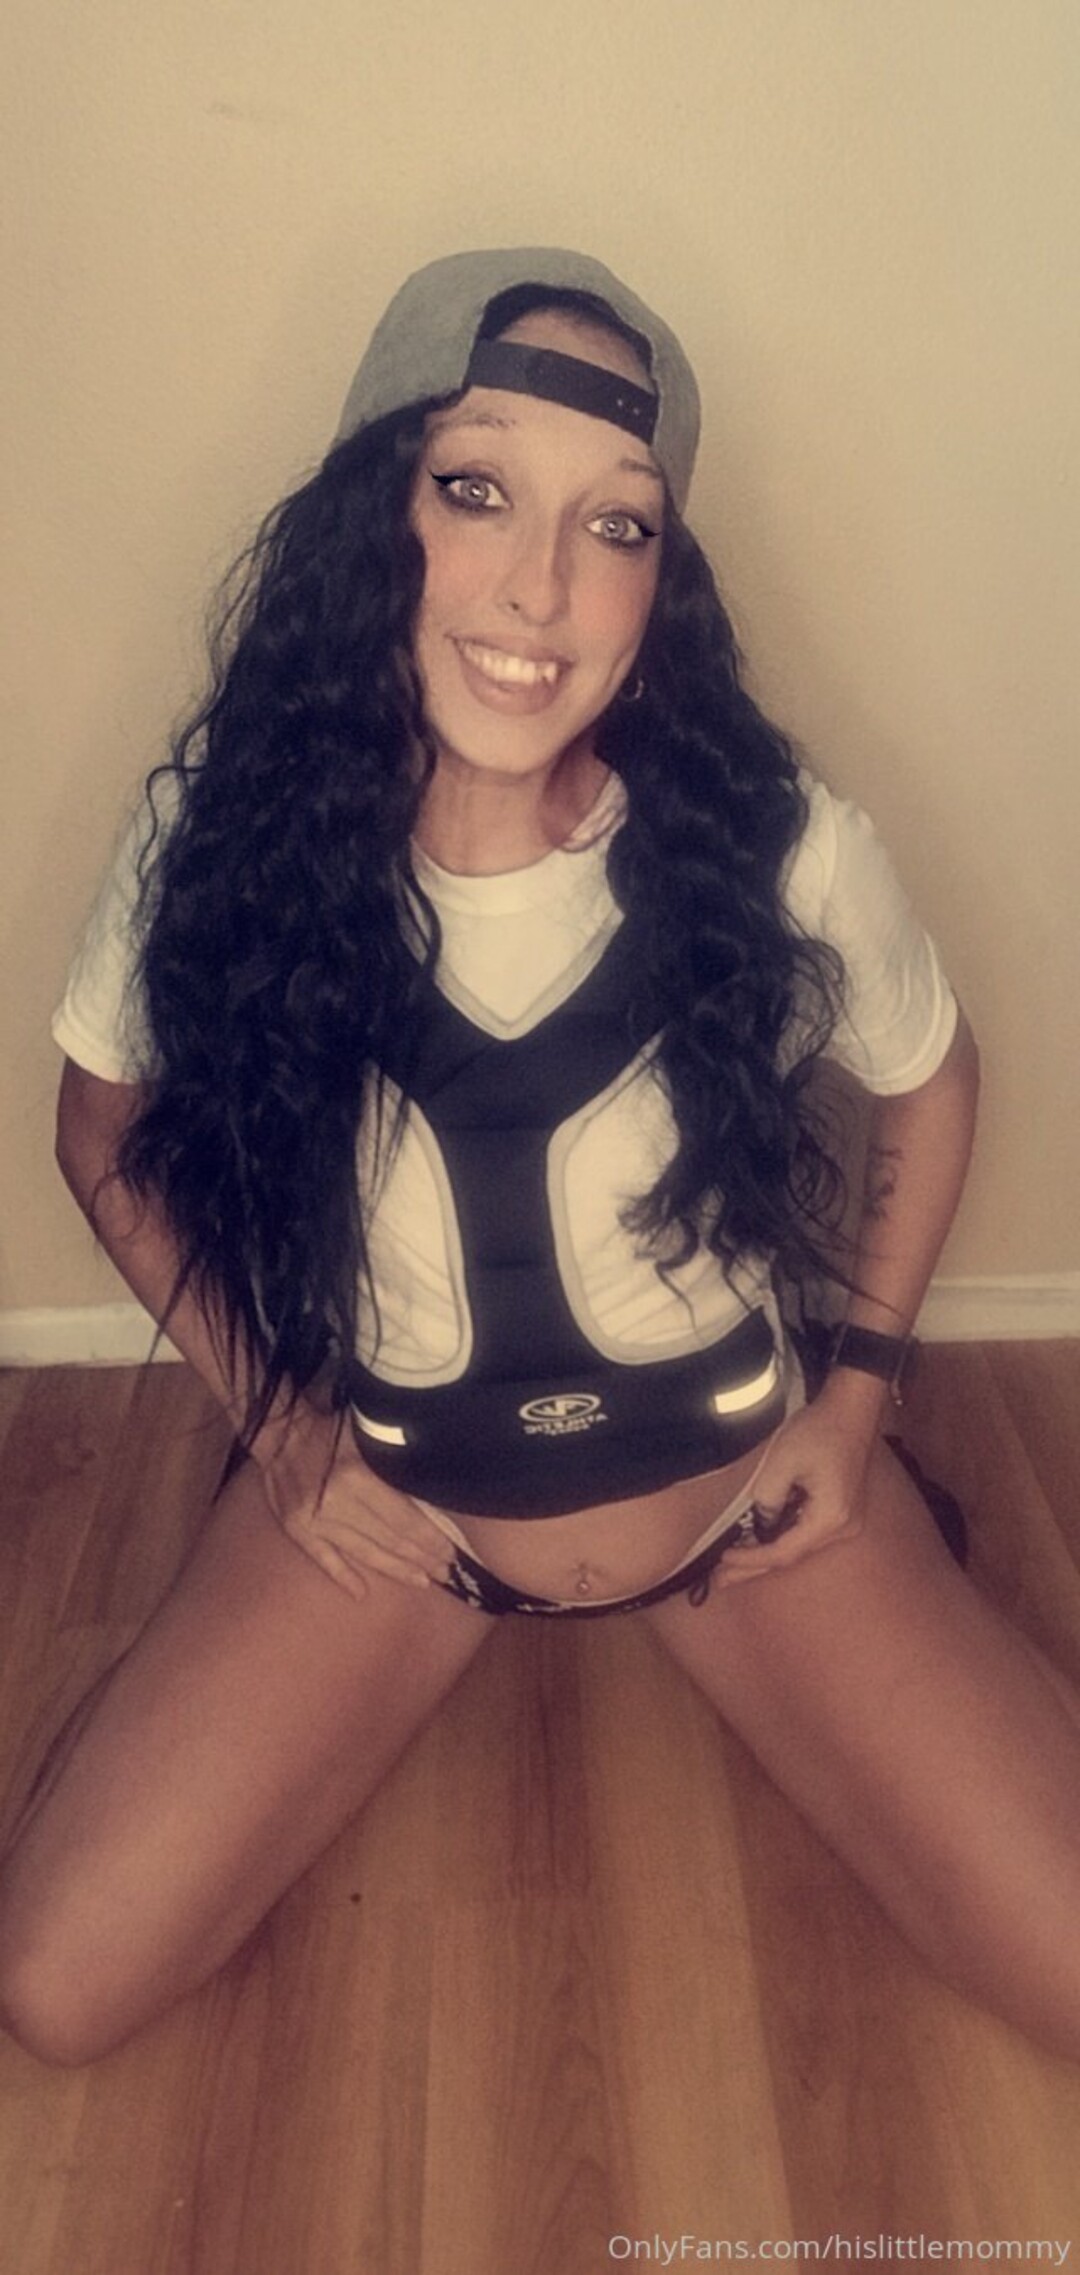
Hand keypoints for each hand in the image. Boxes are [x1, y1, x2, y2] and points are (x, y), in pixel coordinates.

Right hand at [253, 1401, 455, 1602]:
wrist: (280, 1433)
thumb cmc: (330, 1429)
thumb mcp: (367, 1436)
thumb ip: (393, 1464)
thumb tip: (430, 1491)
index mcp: (359, 1477)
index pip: (403, 1518)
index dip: (429, 1538)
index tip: (449, 1552)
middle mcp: (338, 1504)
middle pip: (389, 1538)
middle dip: (420, 1557)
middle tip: (445, 1572)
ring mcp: (316, 1521)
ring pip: (363, 1552)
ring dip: (395, 1569)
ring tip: (421, 1581)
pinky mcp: (298, 1530)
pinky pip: (324, 1558)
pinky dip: (343, 1576)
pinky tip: (361, 1593)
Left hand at [712, 1379, 882, 1590]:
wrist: (851, 1409)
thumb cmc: (820, 1431)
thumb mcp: (782, 1461)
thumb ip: (766, 1497)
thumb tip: (762, 1521)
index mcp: (831, 1518)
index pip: (783, 1552)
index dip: (751, 1560)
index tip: (723, 1561)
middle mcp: (843, 1528)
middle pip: (792, 1556)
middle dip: (754, 1568)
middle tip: (720, 1581)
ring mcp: (846, 1521)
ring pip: (799, 1547)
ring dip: (766, 1556)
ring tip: (733, 1567)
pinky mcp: (842, 1511)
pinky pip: (806, 1534)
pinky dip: (781, 1539)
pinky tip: (759, 1543)